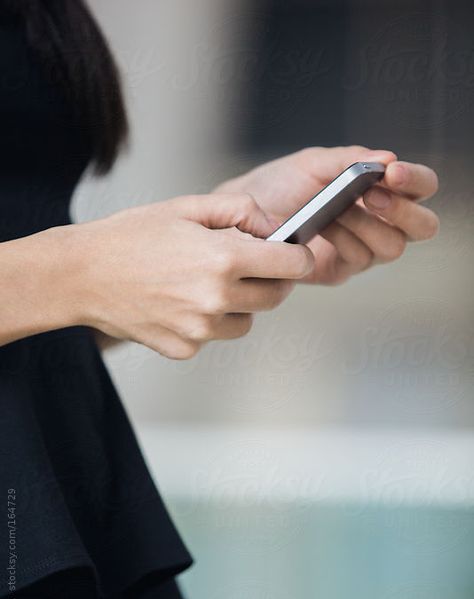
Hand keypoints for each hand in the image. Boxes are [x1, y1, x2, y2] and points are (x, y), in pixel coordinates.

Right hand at [73, 194, 313, 358]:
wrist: (81, 275)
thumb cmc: (130, 237)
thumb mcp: (186, 207)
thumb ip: (239, 210)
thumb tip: (271, 227)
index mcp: (223, 258)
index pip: (292, 265)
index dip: (299, 257)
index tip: (295, 254)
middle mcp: (217, 298)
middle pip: (276, 296)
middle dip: (272, 280)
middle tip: (250, 266)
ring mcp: (200, 329)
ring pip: (247, 320)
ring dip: (240, 304)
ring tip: (206, 284)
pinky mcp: (184, 349)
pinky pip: (214, 337)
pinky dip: (208, 323)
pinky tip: (180, 303)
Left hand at [215, 146, 439, 284]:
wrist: (240, 217)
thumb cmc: (279, 186)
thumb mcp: (312, 164)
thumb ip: (349, 160)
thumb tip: (388, 158)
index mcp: (381, 190)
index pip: (421, 188)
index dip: (416, 181)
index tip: (393, 172)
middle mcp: (380, 222)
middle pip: (422, 227)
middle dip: (402, 211)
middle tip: (370, 196)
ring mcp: (363, 249)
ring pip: (393, 247)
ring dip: (367, 225)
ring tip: (335, 210)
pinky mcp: (340, 271)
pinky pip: (359, 259)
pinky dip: (344, 240)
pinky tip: (323, 227)